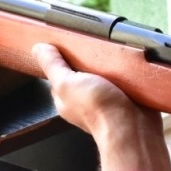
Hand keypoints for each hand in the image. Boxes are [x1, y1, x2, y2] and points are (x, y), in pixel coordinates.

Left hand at [34, 43, 170, 170]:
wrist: (132, 129)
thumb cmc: (99, 111)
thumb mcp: (67, 83)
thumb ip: (53, 66)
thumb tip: (38, 49)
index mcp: (67, 98)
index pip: (59, 73)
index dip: (61, 57)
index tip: (67, 41)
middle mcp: (85, 100)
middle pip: (83, 72)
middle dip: (89, 59)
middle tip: (94, 45)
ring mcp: (107, 100)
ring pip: (105, 75)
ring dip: (110, 64)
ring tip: (113, 52)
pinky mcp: (126, 99)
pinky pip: (124, 81)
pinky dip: (126, 73)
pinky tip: (128, 65)